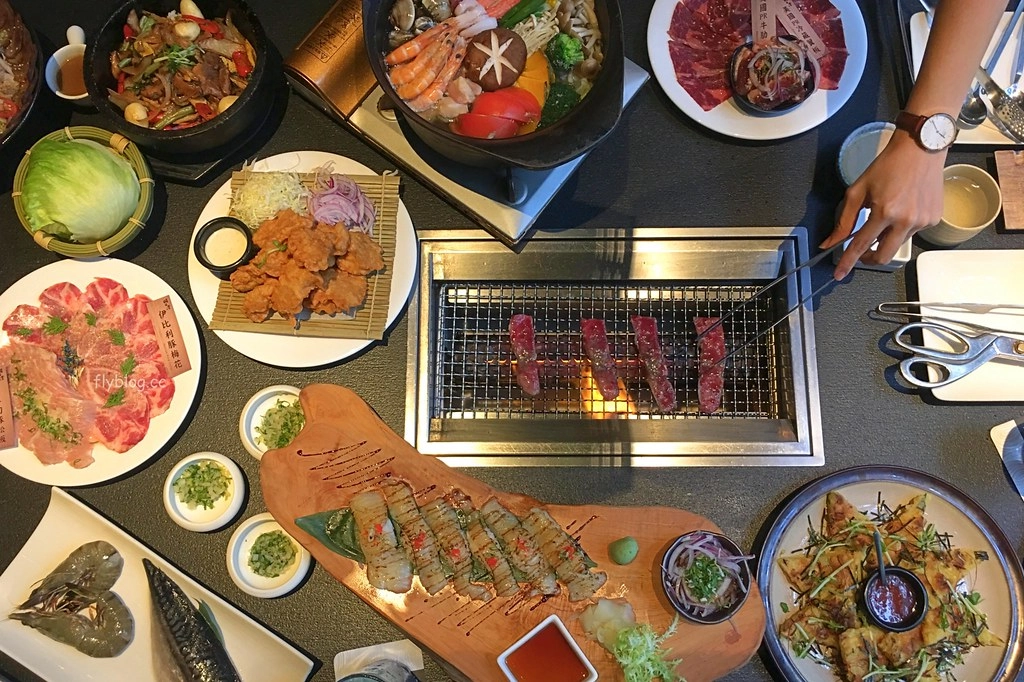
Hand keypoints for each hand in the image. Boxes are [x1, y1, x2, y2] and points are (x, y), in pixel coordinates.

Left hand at [821, 133, 946, 279]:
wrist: (920, 149)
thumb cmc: (889, 165)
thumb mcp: (858, 190)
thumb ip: (844, 219)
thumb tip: (831, 240)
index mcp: (885, 211)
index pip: (861, 245)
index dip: (848, 261)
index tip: (840, 274)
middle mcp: (906, 220)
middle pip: (884, 256)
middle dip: (869, 258)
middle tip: (862, 252)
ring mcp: (923, 221)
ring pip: (898, 244)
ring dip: (886, 238)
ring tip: (886, 215)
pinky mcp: (934, 219)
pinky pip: (912, 234)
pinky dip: (902, 228)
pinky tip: (902, 210)